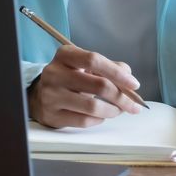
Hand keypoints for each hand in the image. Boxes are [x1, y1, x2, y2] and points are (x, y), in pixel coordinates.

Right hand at [28, 45, 142, 128]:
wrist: (40, 96)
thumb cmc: (70, 78)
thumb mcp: (85, 65)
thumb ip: (110, 67)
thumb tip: (129, 79)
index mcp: (65, 55)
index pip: (94, 60)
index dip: (117, 73)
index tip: (134, 84)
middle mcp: (54, 73)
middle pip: (97, 85)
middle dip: (122, 97)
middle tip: (134, 105)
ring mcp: (51, 95)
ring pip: (92, 106)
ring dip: (113, 111)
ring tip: (118, 110)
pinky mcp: (52, 115)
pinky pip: (84, 120)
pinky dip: (99, 119)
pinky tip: (101, 116)